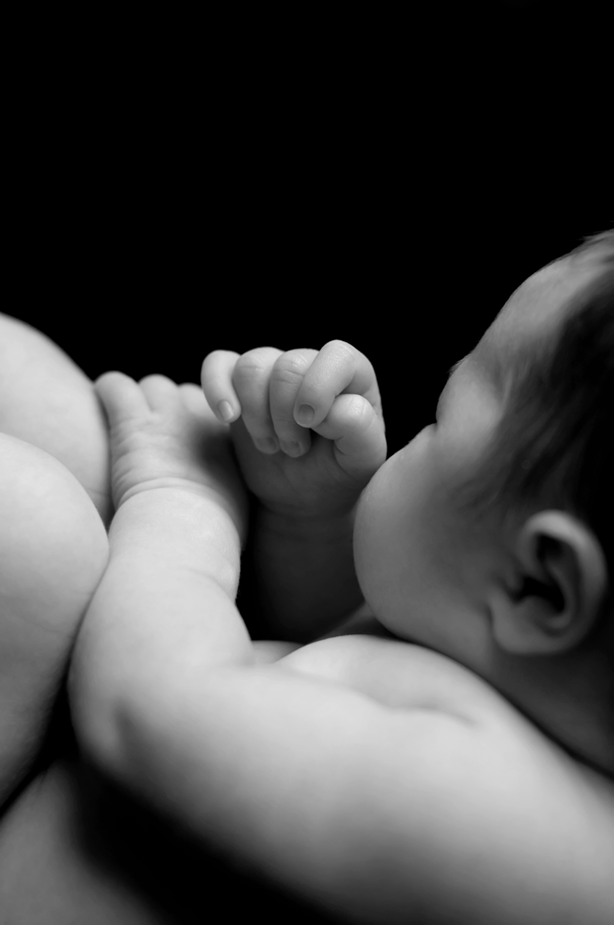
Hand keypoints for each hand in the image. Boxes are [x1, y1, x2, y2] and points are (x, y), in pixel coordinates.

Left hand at [95, 372, 247, 536]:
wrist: (185, 530)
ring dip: (140, 402)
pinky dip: (107, 391)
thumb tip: (218, 494)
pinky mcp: (133, 420)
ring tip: (127, 423)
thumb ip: (228, 482)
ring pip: (153, 386)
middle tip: (154, 437)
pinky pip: (116, 386)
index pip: (212, 410)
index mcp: (230, 435)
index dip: (195, 425)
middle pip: (184, 393)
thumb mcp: (237, 502)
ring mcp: (167, 414)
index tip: (183, 446)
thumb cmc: (210, 530)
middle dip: (170, 409)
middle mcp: (202, 415)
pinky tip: (101, 402)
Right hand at [201, 340, 385, 518]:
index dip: (319, 388)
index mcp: (351, 377)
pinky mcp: (238, 385)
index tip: (312, 425)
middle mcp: (311, 365)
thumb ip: (360, 430)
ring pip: (252, 367)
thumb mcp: (361, 460)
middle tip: (295, 449)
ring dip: (257, 415)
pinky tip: (227, 418)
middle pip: (287, 366)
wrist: (303, 496)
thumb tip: (334, 409)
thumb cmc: (338, 472)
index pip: (337, 356)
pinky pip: (218, 364)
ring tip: (270, 445)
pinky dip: (217, 388)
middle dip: (286, 416)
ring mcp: (272, 372)